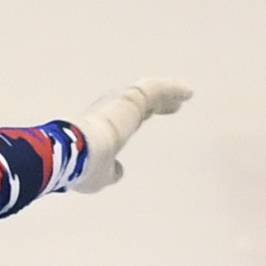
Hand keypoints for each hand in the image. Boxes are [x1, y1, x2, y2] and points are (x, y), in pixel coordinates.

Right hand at [71, 78, 193, 193]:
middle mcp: (108, 111)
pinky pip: (158, 90)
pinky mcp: (133, 98)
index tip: (144, 119)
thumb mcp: (98, 176)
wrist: (76, 152)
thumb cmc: (83, 166)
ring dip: (167, 95)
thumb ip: (109, 172)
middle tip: (171, 106)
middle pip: (136, 104)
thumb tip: (117, 172)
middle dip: (153, 104)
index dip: (135, 119)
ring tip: (184, 96)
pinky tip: (189, 92)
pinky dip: (174, 89)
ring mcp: (121, 103)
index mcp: (99, 128)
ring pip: (148, 94)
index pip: (120, 121)